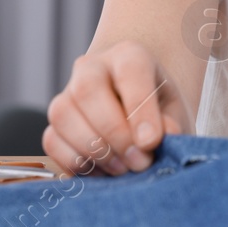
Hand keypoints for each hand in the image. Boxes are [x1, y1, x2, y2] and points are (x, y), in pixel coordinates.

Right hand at [43, 40, 189, 175]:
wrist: (138, 114)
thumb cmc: (160, 112)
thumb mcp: (176, 114)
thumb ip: (170, 125)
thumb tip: (151, 141)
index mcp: (130, 55)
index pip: (130, 69)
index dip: (140, 108)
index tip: (151, 142)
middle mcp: (92, 67)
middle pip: (88, 90)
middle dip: (114, 133)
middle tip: (139, 162)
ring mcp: (67, 93)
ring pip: (63, 115)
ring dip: (93, 150)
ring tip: (122, 169)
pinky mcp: (54, 123)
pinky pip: (52, 140)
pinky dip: (75, 162)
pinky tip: (101, 172)